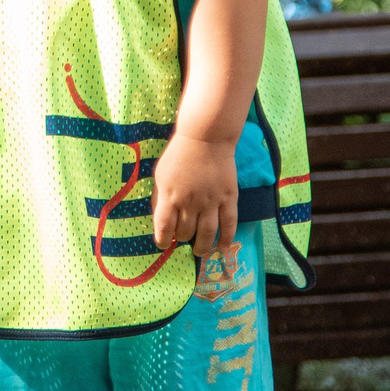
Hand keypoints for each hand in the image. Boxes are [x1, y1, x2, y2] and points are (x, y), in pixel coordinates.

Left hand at [151, 130, 238, 256]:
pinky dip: (226, 238)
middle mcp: (190, 202)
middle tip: (184, 238)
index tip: (163, 244)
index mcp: (170, 196)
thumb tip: (161, 220)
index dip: (163, 240)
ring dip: (202, 246)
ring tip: (199, 251)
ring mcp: (211, 201)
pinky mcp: (229, 198)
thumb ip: (160, 198)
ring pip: (207, 233)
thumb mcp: (160, 175)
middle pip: (186, 232)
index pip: (164, 227)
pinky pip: (229, 223)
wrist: (206, 138)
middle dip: (183, 239)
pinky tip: (222, 246)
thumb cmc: (179, 155)